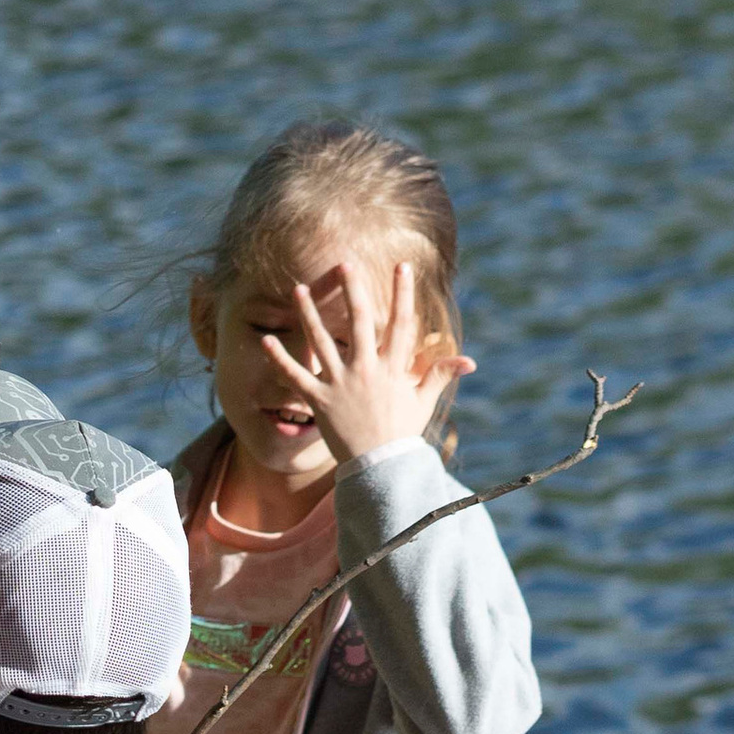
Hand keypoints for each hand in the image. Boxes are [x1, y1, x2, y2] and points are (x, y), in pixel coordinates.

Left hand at [257, 258, 472, 468]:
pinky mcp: (320, 401)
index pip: (401, 322)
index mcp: (394, 367)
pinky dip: (279, 360)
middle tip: (345, 263)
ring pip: (322, 342)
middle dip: (353, 290)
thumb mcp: (423, 402)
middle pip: (359, 321)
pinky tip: (265, 340)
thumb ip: (439, 374)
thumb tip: (468, 361)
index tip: (402, 267)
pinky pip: (296, 378)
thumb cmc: (402, 434)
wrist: (381, 469)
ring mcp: (341, 384)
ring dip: (308, 313)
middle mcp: (367, 370)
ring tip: (297, 289)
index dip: (402, 293)